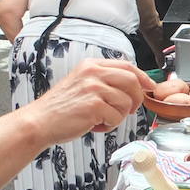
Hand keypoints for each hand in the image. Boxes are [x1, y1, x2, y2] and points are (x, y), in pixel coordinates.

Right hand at [22, 58, 149, 138]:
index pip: (127, 66)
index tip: (149, 88)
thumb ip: (104, 81)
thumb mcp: (82, 83)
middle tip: (128, 110)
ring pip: (126, 102)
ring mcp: (93, 88)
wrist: (40, 121)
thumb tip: (133, 88)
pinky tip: (94, 125)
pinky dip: (109, 125)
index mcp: (91, 65)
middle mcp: (93, 73)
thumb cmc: (61, 108)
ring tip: (102, 119)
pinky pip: (116, 117)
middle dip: (136, 98)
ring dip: (118, 116)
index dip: (143, 78)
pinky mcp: (93, 105)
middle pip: (131, 81)